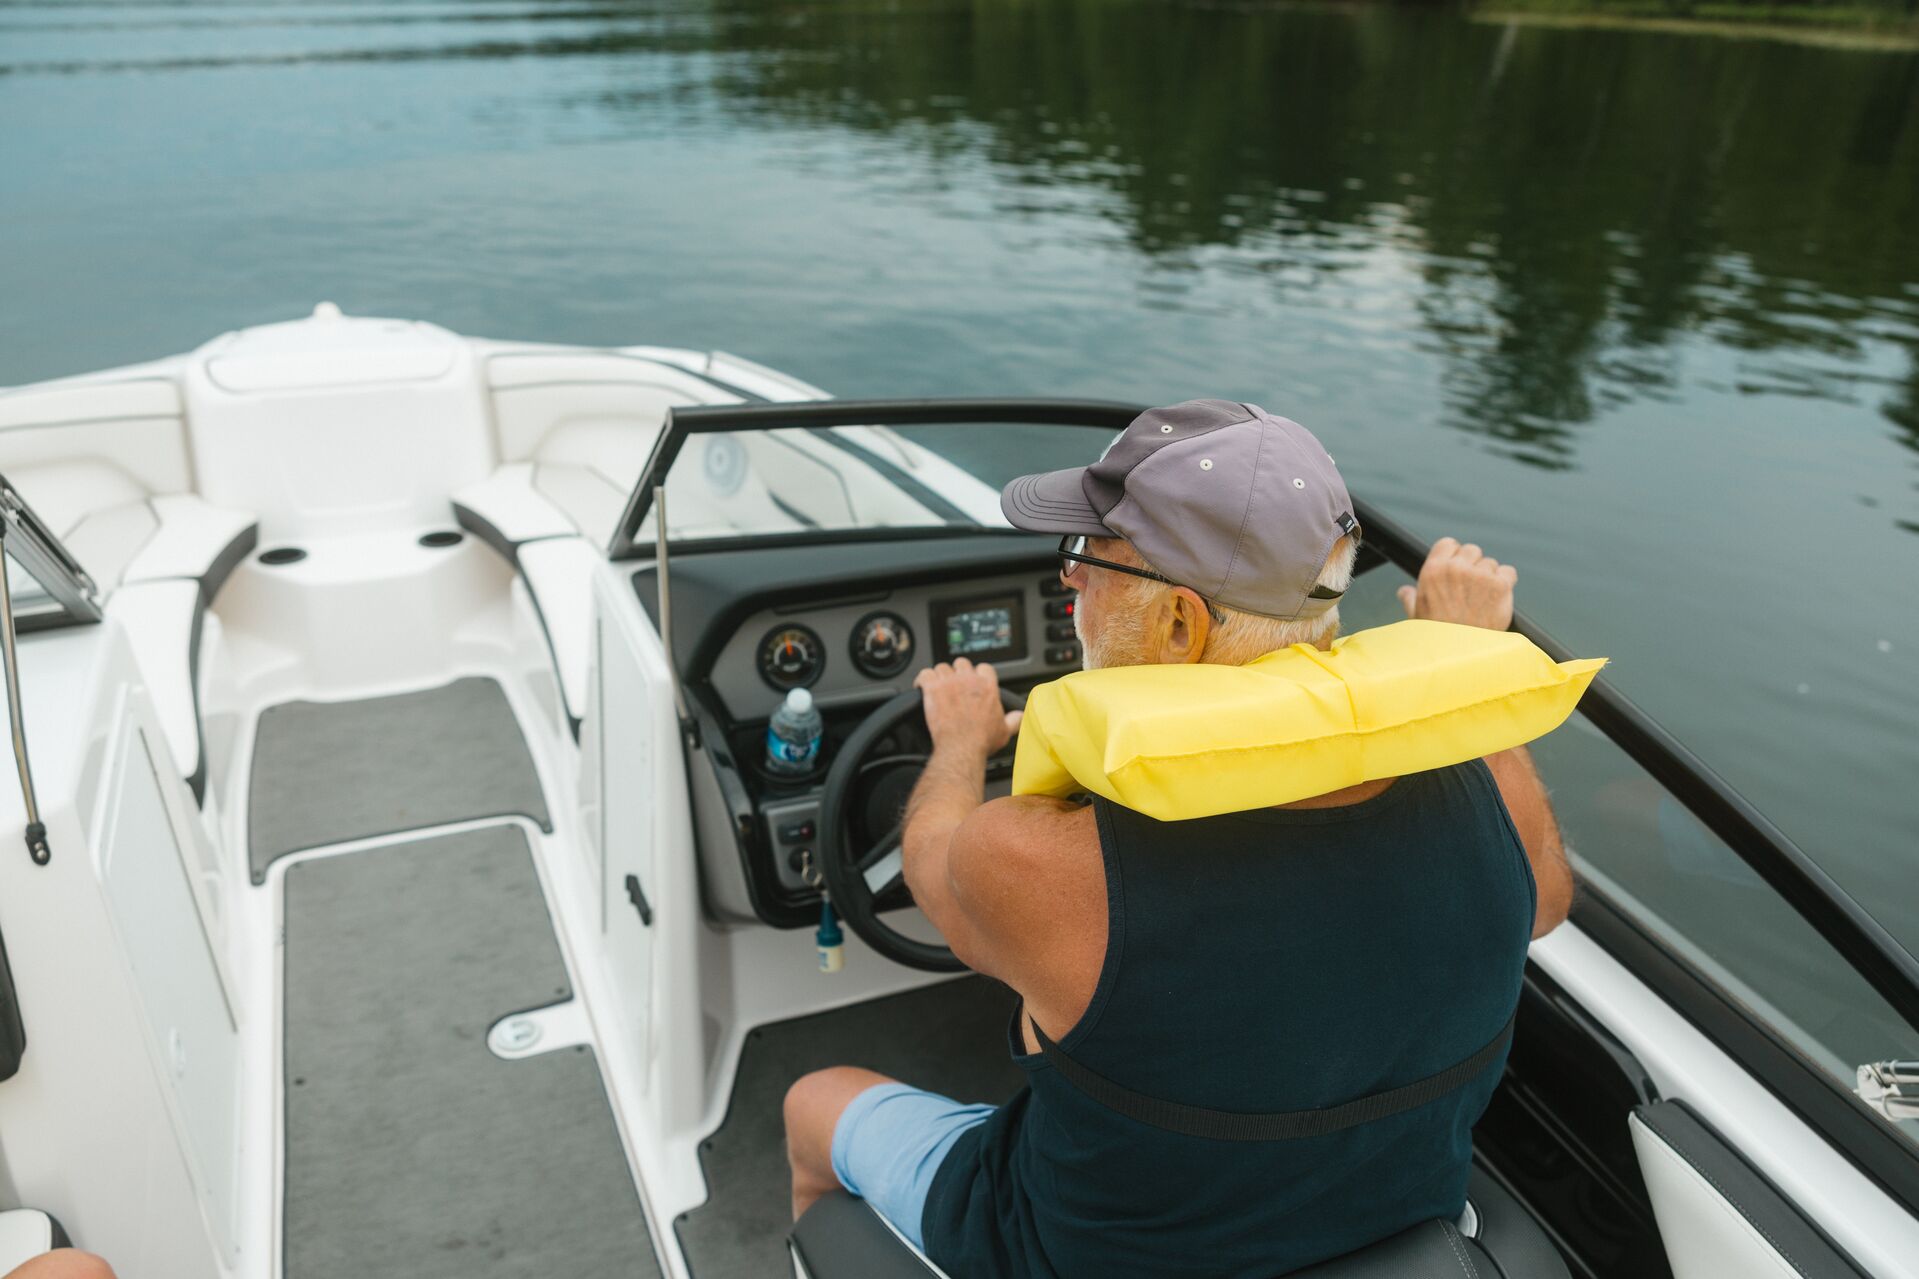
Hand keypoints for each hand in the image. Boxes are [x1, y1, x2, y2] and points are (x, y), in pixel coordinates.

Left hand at [915, 658, 1022, 759]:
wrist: (961, 748)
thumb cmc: (981, 741)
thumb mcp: (1004, 731)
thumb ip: (1013, 720)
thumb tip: (1020, 717)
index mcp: (987, 686)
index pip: (983, 667)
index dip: (977, 673)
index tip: (973, 682)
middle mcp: (968, 680)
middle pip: (961, 663)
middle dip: (957, 672)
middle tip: (954, 685)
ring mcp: (949, 683)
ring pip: (941, 667)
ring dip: (939, 676)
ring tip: (937, 687)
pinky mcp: (933, 688)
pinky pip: (924, 674)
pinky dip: (921, 680)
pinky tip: (922, 687)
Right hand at [1397, 537, 1517, 631]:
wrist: (1461, 655)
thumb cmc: (1437, 635)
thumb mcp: (1417, 615)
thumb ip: (1411, 598)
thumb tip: (1403, 591)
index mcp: (1433, 570)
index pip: (1449, 544)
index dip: (1454, 556)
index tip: (1456, 571)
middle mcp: (1456, 568)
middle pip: (1472, 550)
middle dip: (1473, 565)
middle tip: (1470, 588)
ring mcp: (1480, 576)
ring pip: (1491, 563)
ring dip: (1489, 576)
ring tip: (1482, 599)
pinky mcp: (1501, 585)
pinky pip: (1508, 572)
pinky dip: (1506, 583)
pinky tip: (1497, 598)